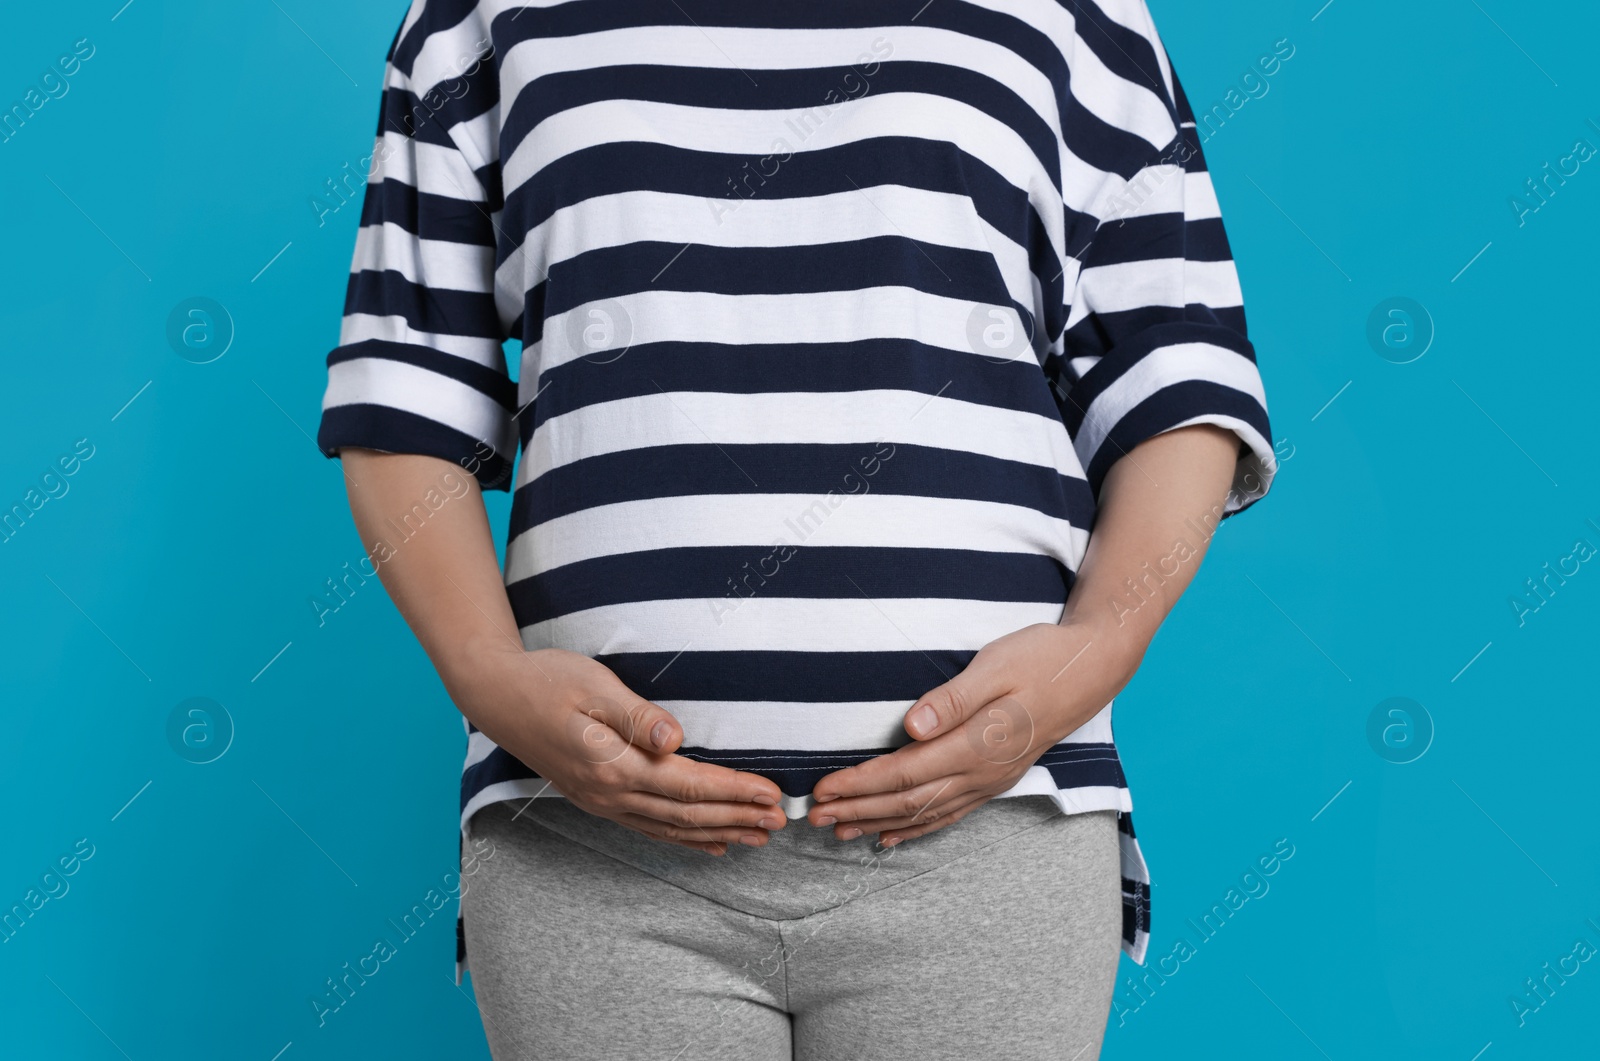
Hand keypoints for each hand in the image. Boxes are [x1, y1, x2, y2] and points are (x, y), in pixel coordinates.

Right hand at [447, 640, 786, 854]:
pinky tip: (710, 844)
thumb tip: (674, 739)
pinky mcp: (596, 799)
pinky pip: (649, 829)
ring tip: (758, 838)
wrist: (495, 694)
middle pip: (686, 813)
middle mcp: (608, 792)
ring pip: (671, 828)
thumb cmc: (546, 679)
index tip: (771, 794)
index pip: (688, 784)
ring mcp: (601, 801)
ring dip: (718, 833)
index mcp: (612, 764)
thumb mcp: (593, 685)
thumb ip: (636, 716)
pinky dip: (684, 839)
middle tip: (781, 822)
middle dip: (738, 818)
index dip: (733, 791)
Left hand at [806, 619, 1144, 845]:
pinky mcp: (995, 779)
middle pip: (908, 800)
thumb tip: (912, 726)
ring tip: (838, 832)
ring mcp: (990, 781)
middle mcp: (982, 772)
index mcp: (977, 744)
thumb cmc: (1040, 659)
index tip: (824, 788)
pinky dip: (916, 828)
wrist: (1091, 670)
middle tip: (814, 818)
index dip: (861, 784)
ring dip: (878, 823)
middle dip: (858, 810)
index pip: (906, 772)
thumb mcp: (995, 666)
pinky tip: (891, 836)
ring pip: (925, 813)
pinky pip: (950, 814)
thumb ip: (953, 699)